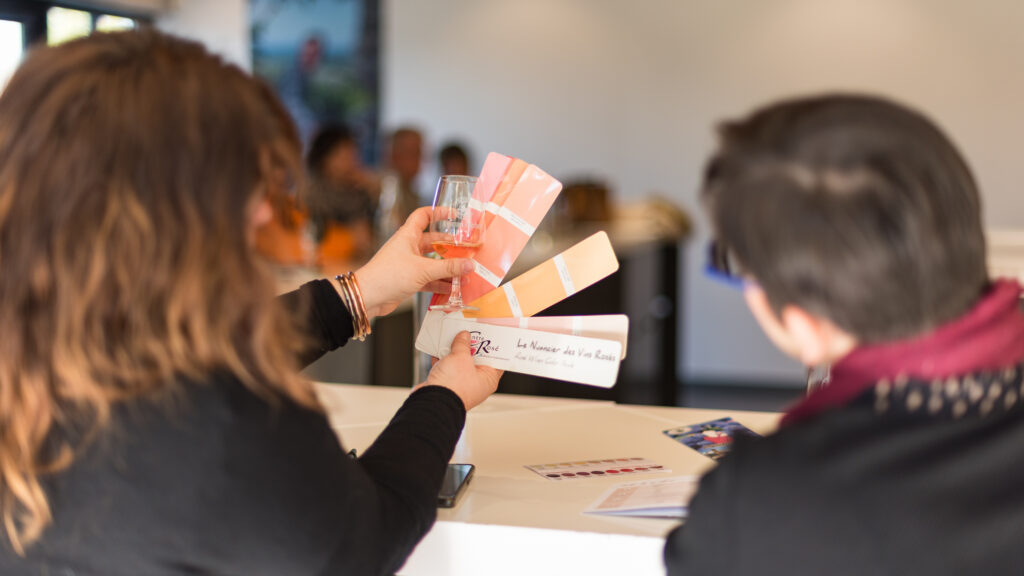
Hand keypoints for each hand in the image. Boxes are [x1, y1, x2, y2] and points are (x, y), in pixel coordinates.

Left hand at [352, 207, 473, 317]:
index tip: (454, 215)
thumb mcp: (423, 269)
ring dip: (447, 267)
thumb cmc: (388, 276)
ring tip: (464, 272)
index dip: (438, 212)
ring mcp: (408, 264)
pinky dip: (440, 282)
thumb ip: (448, 267)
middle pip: (433, 241)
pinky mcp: (408, 279)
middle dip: (450, 246)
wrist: (368, 297)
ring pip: (433, 262)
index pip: (424, 215)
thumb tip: (469, 264)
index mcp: (408, 235)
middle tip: (466, 250)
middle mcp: (408, 247)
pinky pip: (429, 278)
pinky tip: (452, 288)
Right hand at [417, 331, 501, 410]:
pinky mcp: (447, 385)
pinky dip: (443, 360)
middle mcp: (477, 384)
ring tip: (452, 339)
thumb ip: (463, 344)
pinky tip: (439, 350)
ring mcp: (461, 385)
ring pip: (460, 364)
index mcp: (488, 379)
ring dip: (455, 352)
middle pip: (477, 360)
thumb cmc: (453, 387)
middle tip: (468, 334)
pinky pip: (447, 369)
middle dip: (470, 347)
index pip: (495, 360)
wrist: (431, 401)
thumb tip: (464, 337)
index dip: (491, 347)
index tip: (487, 336)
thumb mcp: (461, 357)